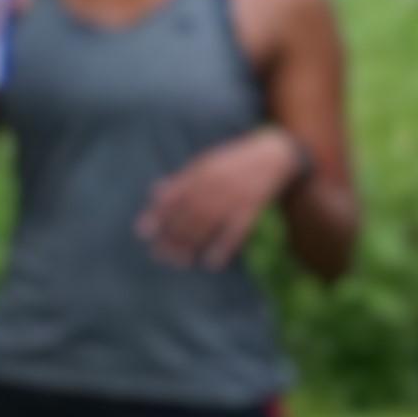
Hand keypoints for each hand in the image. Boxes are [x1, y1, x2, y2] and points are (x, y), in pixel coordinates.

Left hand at [136, 125, 302, 267]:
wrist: (273, 154)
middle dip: (172, 235)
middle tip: (159, 254)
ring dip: (191, 243)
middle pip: (188, 214)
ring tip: (178, 260)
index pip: (175, 196)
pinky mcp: (252, 208)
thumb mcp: (206, 163)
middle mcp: (215, 184)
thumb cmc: (235, 160)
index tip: (143, 233)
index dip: (158, 215)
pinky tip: (211, 262)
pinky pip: (236, 231)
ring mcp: (234, 197)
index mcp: (202, 171)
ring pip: (207, 224)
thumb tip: (155, 194)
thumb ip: (182, 180)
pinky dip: (223, 247)